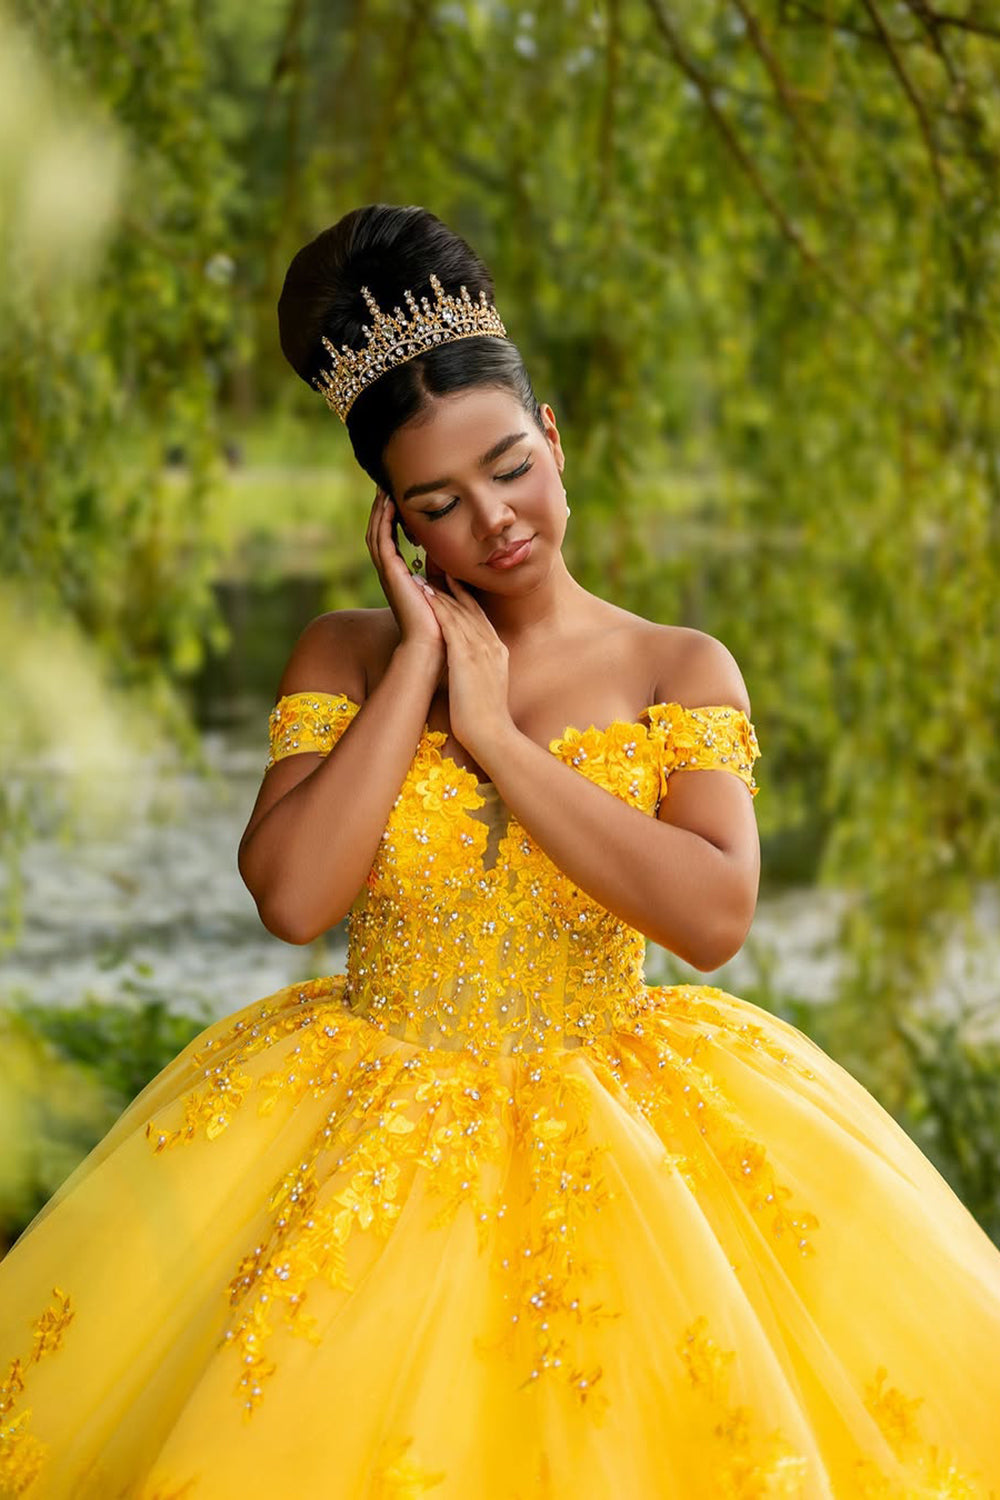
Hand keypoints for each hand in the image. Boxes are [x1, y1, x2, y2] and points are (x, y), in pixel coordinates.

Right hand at [366, 487, 443, 661]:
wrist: (431, 644)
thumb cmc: (440, 625)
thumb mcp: (442, 592)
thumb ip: (441, 575)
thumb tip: (451, 562)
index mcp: (399, 576)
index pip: (389, 539)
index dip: (390, 518)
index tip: (396, 498)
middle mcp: (390, 573)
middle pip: (378, 532)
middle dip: (382, 509)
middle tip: (385, 486)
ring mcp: (387, 573)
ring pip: (376, 532)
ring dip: (380, 510)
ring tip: (385, 489)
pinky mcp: (390, 573)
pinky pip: (382, 541)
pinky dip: (384, 522)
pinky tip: (390, 505)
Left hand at [419, 572, 512, 762]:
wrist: (492, 736)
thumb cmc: (487, 721)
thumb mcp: (487, 688)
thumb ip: (480, 672)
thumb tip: (468, 669)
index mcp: (498, 651)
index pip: (481, 617)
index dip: (467, 598)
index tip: (454, 583)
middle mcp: (491, 645)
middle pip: (471, 607)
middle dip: (454, 587)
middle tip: (437, 568)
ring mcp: (481, 649)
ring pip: (459, 611)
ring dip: (441, 592)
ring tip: (424, 576)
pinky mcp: (466, 657)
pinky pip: (451, 623)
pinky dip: (439, 606)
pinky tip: (425, 595)